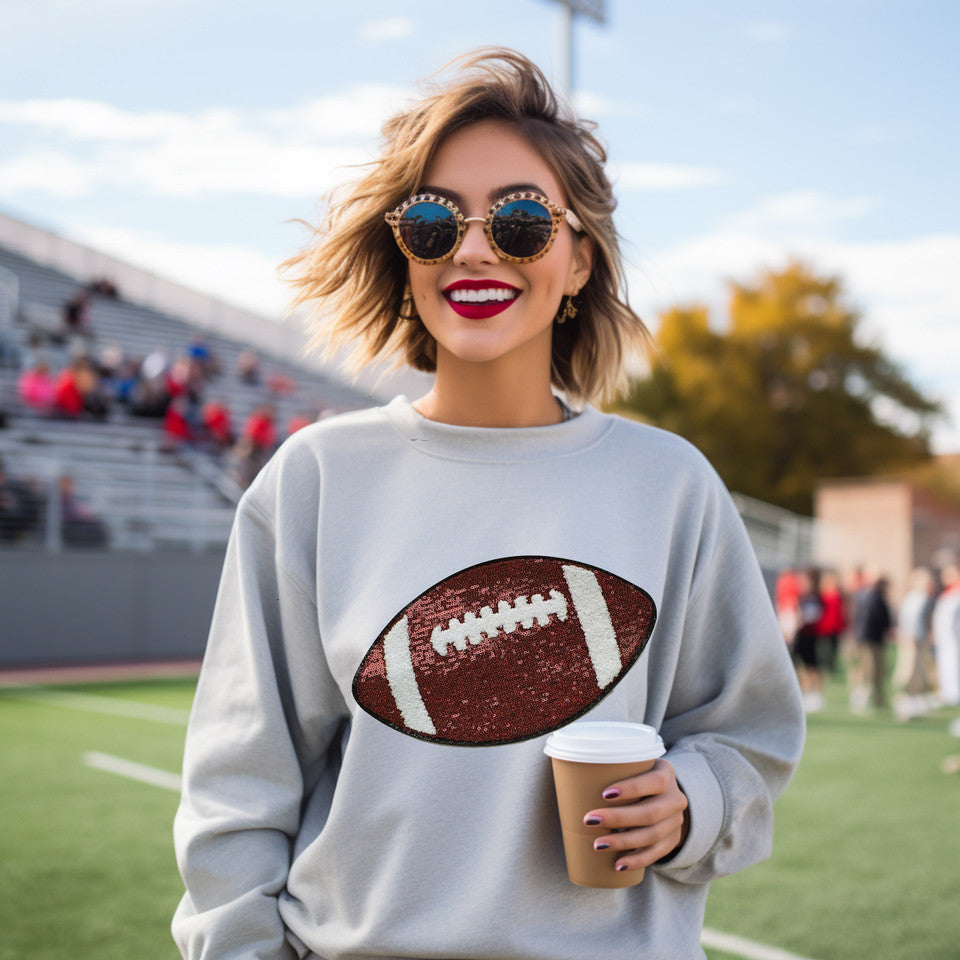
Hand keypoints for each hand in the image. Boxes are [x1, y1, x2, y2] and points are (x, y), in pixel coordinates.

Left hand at [582, 759, 688, 874]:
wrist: (666, 794)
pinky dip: (637, 860)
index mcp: (666, 774)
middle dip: (618, 819)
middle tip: (590, 820)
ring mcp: (676, 822)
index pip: (655, 782)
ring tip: (598, 845)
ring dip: (624, 842)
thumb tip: (571, 774)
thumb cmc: (639, 776)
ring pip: (652, 836)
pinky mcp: (672, 840)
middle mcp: (676, 798)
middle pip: (651, 813)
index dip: (632, 788)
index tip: (604, 794)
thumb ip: (614, 767)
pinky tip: (619, 864)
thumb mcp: (634, 766)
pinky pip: (656, 854)